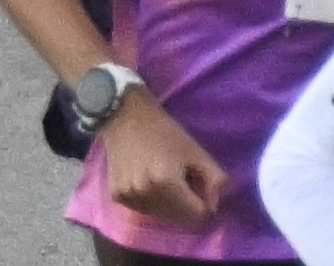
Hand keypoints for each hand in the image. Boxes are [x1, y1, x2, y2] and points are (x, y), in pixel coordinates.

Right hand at [98, 92, 230, 228]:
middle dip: (186, 203)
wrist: (124, 115)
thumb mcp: (195, 149)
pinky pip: (143, 210)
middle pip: (178, 217)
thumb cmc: (163, 130)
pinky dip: (150, 201)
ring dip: (168, 204)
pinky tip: (147, 180)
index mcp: (167, 181)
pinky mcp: (117, 197)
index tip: (200, 188)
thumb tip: (216, 205)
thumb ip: (214, 178)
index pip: (196, 214)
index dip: (204, 204)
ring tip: (164, 178)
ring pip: (160, 215)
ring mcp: (129, 196)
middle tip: (182, 179)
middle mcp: (146, 193)